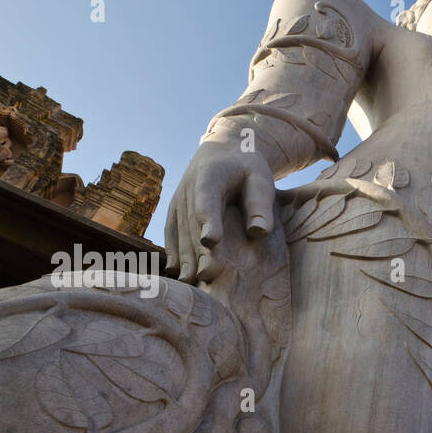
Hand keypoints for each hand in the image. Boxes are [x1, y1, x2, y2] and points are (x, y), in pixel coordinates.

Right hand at [164, 141, 275, 283]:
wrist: (224, 151)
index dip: (208, 221)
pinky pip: (171, 232)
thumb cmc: (248, 168)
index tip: (211, 242)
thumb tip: (258, 233)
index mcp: (210, 175)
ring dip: (183, 256)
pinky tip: (177, 274)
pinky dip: (173, 252)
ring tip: (191, 282)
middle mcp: (187, 187)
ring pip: (179, 230)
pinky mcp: (174, 210)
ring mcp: (178, 199)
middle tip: (205, 276)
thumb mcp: (260, 180)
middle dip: (197, 249)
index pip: (207, 200)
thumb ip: (260, 205)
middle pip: (191, 222)